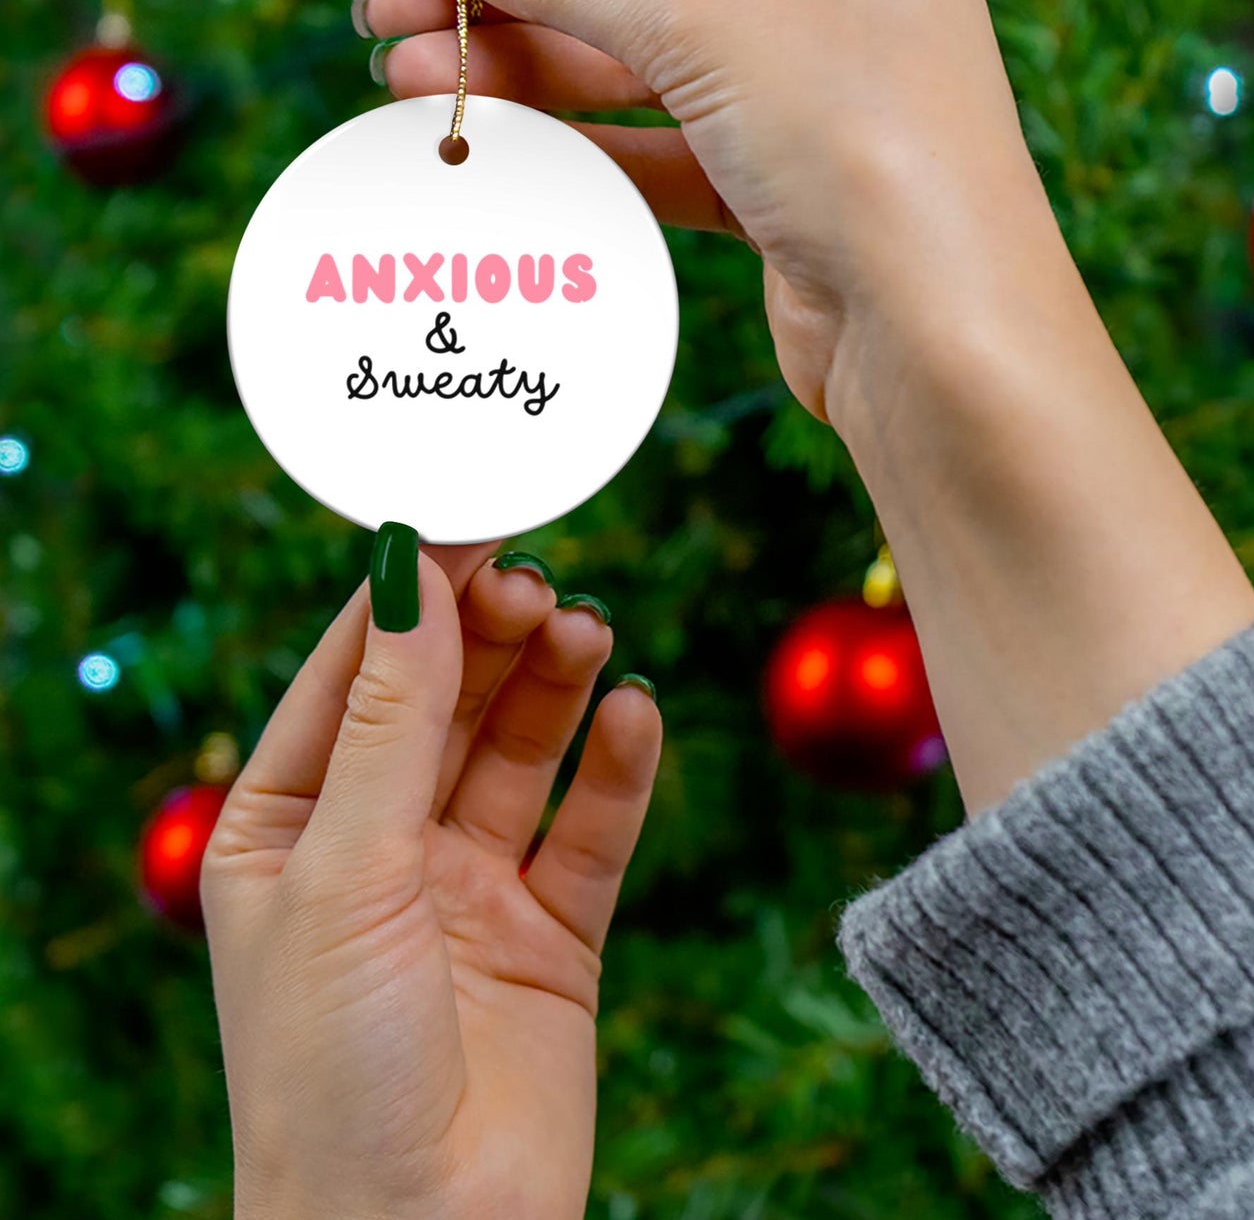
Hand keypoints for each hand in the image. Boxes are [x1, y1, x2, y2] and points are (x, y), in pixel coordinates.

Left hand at [202, 541, 660, 1219]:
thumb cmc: (332, 1068)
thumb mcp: (347, 869)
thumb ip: (392, 719)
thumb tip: (412, 571)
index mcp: (290, 825)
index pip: (354, 672)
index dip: (411, 591)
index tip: (472, 513)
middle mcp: (380, 846)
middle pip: (447, 700)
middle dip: (489, 635)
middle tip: (537, 582)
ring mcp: (469, 887)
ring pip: (521, 751)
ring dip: (554, 686)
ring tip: (588, 631)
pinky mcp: (552, 934)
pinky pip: (591, 830)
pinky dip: (617, 769)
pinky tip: (635, 715)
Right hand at [361, 0, 1040, 431]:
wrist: (940, 337)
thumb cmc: (864, 146)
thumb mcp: (707, 26)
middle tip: (385, 16)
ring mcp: (809, 90)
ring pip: (639, 65)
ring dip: (525, 74)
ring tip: (408, 83)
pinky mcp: (782, 184)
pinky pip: (660, 145)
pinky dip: (579, 145)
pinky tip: (492, 143)